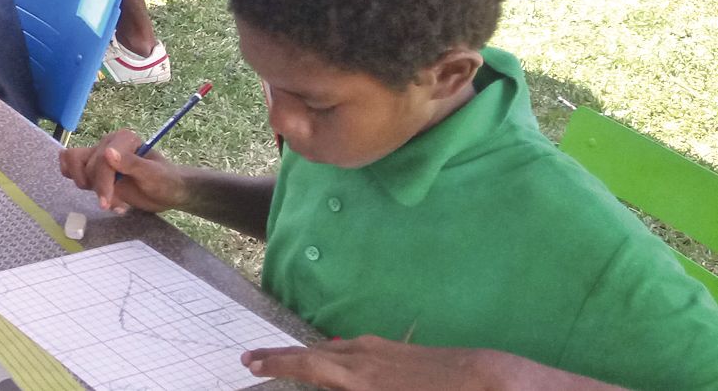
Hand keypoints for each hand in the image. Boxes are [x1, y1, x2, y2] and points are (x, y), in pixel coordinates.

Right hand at [57, 129, 189, 214]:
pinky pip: (72, 168)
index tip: (105, 203)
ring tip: (106, 200)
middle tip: (109, 204)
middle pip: (86, 164)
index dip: (101, 181)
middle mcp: (108, 144)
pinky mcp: (95, 169)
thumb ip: (131, 163)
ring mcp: (100, 156)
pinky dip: (78, 181)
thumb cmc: (165, 182)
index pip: (101, 159)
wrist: (168, 192)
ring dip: (86, 185)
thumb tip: (107, 152)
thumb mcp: (153, 175)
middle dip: (96, 188)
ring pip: (73, 163)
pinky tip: (93, 192)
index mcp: (123, 139)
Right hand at [243, 338, 522, 390]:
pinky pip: (353, 350)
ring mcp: (381, 350)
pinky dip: (334, 355)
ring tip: (288, 361)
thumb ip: (347, 388)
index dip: (276, 363)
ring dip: (307, 355)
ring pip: (333, 350)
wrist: (486, 380)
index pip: (306, 364)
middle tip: (252, 358)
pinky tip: (339, 360)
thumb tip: (328, 376)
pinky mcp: (397, 351)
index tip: (250, 363)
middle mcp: (363, 356)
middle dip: (281, 356)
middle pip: (312, 352)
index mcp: (358, 377)